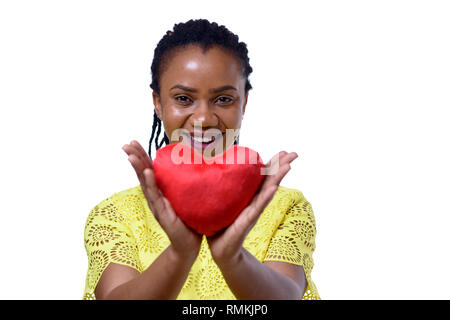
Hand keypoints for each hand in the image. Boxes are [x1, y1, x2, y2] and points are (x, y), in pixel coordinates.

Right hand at [122, 140, 201, 259]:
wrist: (190, 243)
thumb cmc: (190, 218)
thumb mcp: (187, 195)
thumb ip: (186, 181)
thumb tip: (197, 160)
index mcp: (160, 190)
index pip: (148, 169)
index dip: (141, 155)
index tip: (133, 141)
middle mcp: (155, 196)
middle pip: (142, 173)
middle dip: (134, 158)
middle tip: (127, 144)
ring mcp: (157, 205)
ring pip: (145, 183)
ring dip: (138, 168)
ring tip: (131, 155)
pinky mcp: (162, 213)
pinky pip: (155, 196)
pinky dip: (150, 183)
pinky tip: (147, 172)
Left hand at [206, 151, 298, 267]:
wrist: (220, 249)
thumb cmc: (220, 224)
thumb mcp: (222, 202)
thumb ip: (222, 188)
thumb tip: (211, 167)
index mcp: (250, 195)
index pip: (264, 176)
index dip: (274, 163)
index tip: (284, 151)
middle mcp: (255, 201)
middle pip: (271, 180)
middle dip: (282, 166)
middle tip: (294, 153)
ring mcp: (253, 211)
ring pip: (268, 191)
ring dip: (278, 177)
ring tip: (288, 165)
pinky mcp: (247, 221)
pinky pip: (258, 207)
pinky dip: (266, 196)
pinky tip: (274, 187)